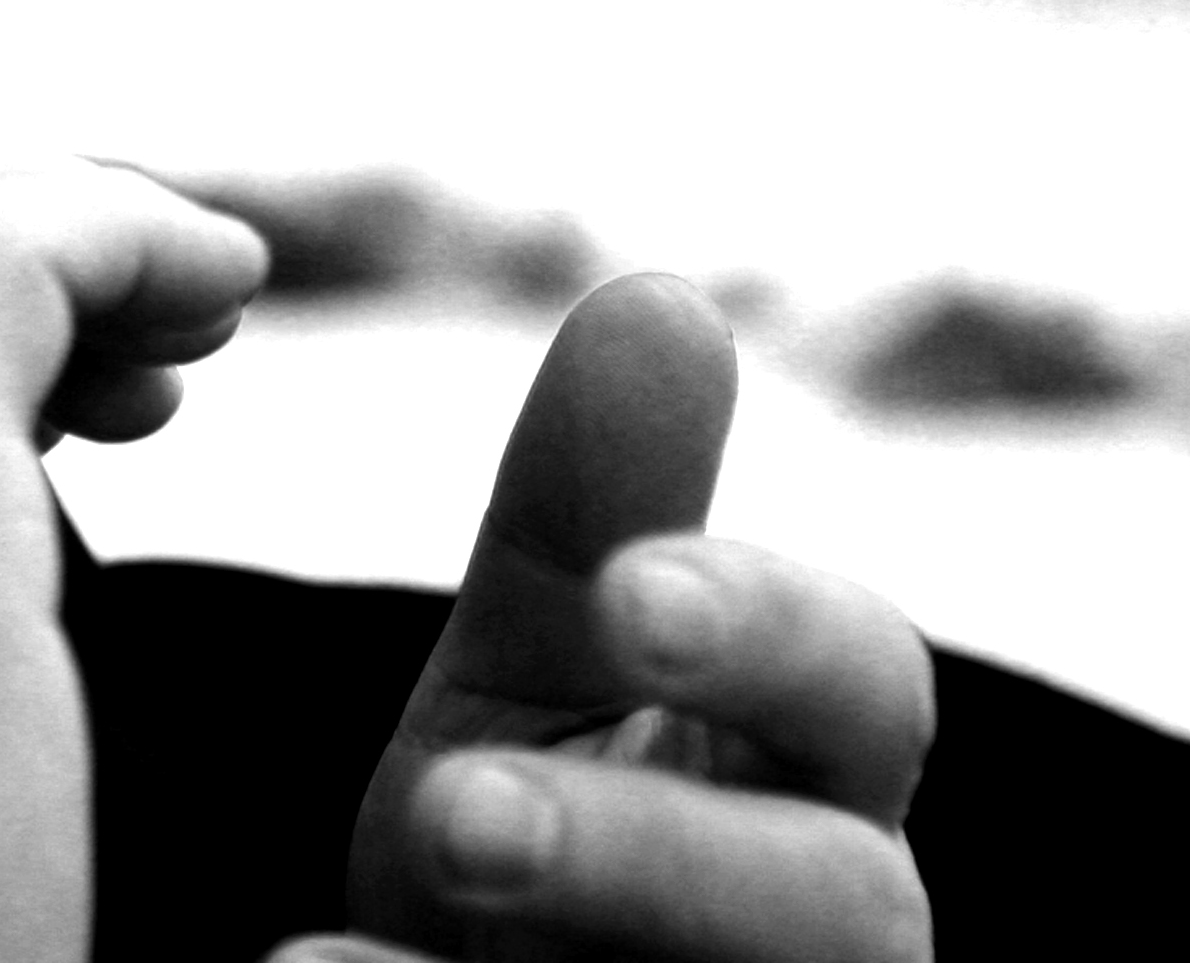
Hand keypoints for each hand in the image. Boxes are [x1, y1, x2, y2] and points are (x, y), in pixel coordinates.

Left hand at [299, 275, 933, 962]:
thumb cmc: (524, 849)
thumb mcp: (539, 681)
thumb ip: (591, 519)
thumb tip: (661, 293)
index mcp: (814, 790)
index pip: (869, 690)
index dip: (774, 634)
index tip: (634, 592)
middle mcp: (825, 948)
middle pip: (847, 912)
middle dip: (650, 852)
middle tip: (453, 808)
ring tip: (320, 954)